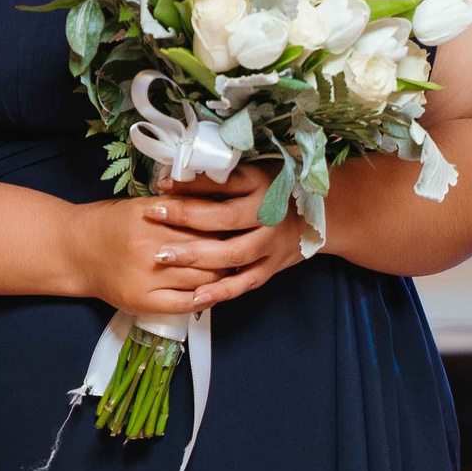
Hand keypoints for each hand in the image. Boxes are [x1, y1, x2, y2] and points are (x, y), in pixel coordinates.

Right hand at [63, 163, 294, 314]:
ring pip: (201, 278)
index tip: (243, 226)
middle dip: (231, 252)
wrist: (74, 249)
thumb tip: (222, 210)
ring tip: (236, 270)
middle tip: (249, 249)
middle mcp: (149, 247)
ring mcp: (146, 277)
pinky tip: (215, 292)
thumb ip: (178, 208)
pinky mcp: (142, 300)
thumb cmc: (110, 222)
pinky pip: (184, 303)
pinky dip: (204, 298)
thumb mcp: (142, 206)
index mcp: (151, 217)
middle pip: (207, 251)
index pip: (202, 222)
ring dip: (222, 276)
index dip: (227, 225)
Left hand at [154, 164, 307, 307]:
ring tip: (163, 256)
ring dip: (197, 256)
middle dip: (186, 217)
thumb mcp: (253, 174)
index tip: (161, 185)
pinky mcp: (271, 268)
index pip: (223, 183)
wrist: (317, 218)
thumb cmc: (275, 191)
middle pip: (225, 218)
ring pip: (233, 253)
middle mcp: (268, 215)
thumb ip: (220, 178)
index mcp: (262, 186)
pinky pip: (244, 283)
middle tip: (154, 215)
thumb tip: (175, 179)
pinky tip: (195, 296)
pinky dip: (220, 291)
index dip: (191, 184)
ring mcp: (271, 245)